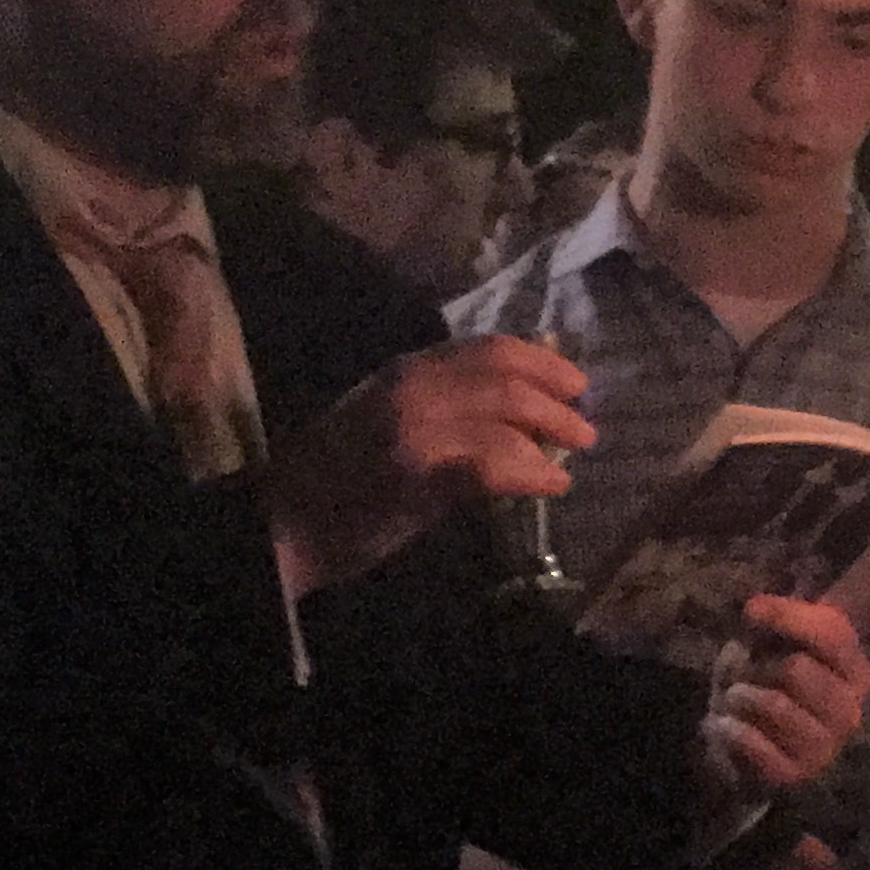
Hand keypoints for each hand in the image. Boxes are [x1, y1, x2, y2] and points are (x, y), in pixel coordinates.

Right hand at [270, 335, 591, 583]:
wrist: (283, 521)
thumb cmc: (336, 475)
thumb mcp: (385, 417)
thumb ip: (441, 404)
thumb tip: (512, 410)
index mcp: (406, 369)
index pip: (490, 348)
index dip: (542, 361)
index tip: (573, 380)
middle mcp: (413, 387)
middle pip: (506, 378)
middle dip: (557, 401)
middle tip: (585, 426)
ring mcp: (415, 429)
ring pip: (506, 416)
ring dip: (551, 435)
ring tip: (574, 456)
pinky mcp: (419, 475)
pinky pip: (493, 465)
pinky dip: (532, 473)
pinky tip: (553, 486)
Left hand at [701, 596, 869, 792]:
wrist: (756, 734)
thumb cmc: (770, 675)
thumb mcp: (777, 635)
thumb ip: (776, 615)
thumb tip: (755, 609)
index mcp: (857, 674)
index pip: (830, 634)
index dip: (783, 616)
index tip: (751, 612)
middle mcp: (851, 713)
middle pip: (797, 669)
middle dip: (760, 665)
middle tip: (748, 673)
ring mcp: (826, 748)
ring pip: (776, 705)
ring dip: (742, 696)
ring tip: (734, 697)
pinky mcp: (795, 774)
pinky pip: (758, 747)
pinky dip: (733, 730)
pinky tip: (725, 724)